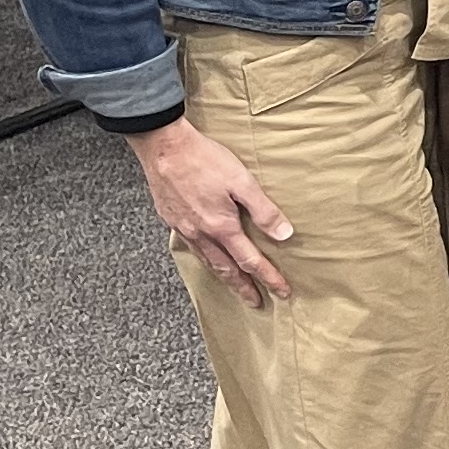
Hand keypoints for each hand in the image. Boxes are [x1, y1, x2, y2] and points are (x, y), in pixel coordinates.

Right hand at [127, 118, 293, 304]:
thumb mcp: (242, 181)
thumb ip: (264, 210)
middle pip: (226, 269)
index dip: (268, 277)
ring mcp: (183, 228)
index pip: (250, 261)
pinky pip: (191, 247)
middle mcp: (200, 234)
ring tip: (234, 285)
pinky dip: (203, 258)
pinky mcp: (171, 218)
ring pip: (206, 261)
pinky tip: (207, 255)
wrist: (164, 147)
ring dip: (223, 276)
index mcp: (221, 227)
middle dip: (243, 287)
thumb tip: (284, 235)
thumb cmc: (204, 159)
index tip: (282, 291)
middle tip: (255, 302)